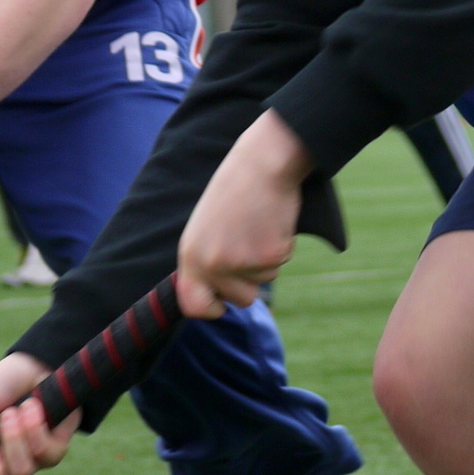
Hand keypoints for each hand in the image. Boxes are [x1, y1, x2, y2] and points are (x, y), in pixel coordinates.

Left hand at [177, 110, 311, 318]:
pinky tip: (273, 221)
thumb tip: (219, 295)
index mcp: (191, 255)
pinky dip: (282, 246)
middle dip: (250, 282)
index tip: (222, 305)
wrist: (262, 164)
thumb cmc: (236, 191)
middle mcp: (213, 263)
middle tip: (251, 246)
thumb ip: (206, 260)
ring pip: (264, 280)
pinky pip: (282, 263)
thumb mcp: (206, 227)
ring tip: (258, 225)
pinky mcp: (271, 255)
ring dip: (267, 259)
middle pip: (239, 299)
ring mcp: (242, 261)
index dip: (210, 310)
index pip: (192, 305)